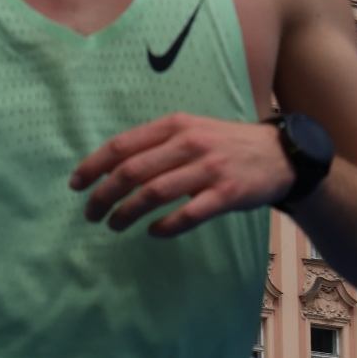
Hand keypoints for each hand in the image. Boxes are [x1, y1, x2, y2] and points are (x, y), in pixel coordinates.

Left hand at [70, 114, 294, 235]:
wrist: (280, 154)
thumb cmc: (225, 144)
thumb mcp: (191, 130)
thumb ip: (156, 144)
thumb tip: (111, 167)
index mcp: (174, 125)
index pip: (122, 146)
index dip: (93, 166)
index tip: (76, 185)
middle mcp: (189, 143)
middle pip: (131, 172)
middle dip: (103, 195)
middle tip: (91, 213)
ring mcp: (209, 168)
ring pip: (153, 194)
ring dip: (126, 213)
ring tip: (114, 225)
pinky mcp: (227, 194)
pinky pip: (187, 214)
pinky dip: (165, 226)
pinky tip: (153, 232)